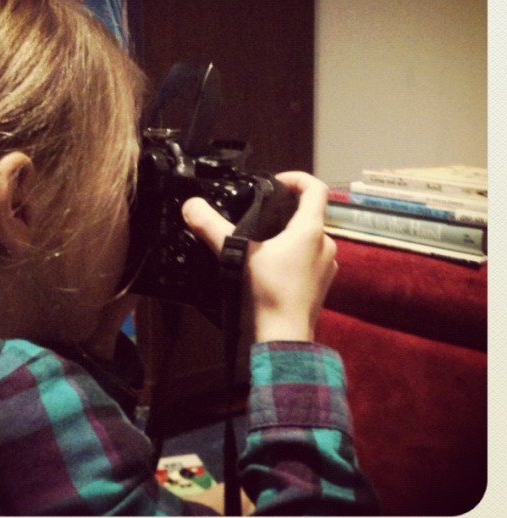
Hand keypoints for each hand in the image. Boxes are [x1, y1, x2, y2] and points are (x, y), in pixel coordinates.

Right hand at [182, 172, 336, 342]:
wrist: (283, 340)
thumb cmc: (266, 294)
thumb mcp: (236, 255)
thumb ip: (212, 227)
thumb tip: (191, 205)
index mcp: (311, 231)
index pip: (316, 189)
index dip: (298, 177)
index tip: (277, 181)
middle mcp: (325, 245)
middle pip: (311, 215)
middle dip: (287, 211)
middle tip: (261, 214)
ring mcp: (327, 267)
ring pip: (310, 240)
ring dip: (290, 236)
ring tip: (263, 243)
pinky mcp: (322, 286)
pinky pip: (310, 261)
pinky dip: (294, 257)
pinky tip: (272, 269)